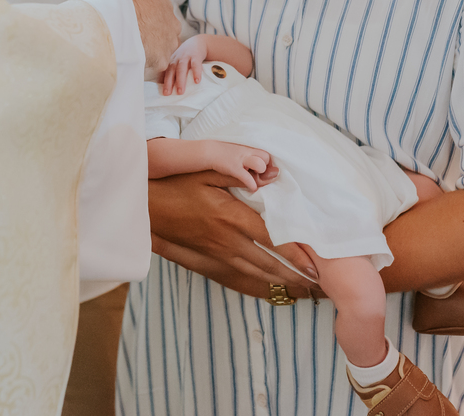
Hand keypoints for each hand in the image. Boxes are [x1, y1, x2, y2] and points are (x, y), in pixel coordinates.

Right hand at [148, 171, 324, 299]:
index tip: (317, 263)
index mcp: (230, 216)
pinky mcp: (207, 263)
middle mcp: (226, 241)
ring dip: (281, 285)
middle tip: (320, 284)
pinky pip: (238, 280)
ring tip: (304, 291)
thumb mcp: (204, 171)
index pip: (272, 238)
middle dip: (296, 276)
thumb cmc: (175, 185)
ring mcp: (216, 255)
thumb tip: (267, 174)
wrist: (144, 209)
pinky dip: (258, 288)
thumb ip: (235, 173)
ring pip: (255, 275)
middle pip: (269, 263)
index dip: (296, 253)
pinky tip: (272, 292)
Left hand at [161, 35, 207, 94]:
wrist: (198, 42)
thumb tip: (170, 88)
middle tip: (168, 94)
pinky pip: (195, 64)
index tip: (164, 93)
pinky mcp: (196, 55)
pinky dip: (196, 72)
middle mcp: (176, 59)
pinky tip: (197, 81)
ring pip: (181, 69)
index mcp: (171, 62)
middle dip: (169, 83)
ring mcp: (186, 57)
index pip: (166, 73)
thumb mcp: (178, 61)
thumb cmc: (186, 56)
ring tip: (180, 91)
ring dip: (180, 80)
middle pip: (171, 71)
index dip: (164, 82)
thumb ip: (174, 71)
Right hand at [200, 140, 272, 191]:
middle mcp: (246, 152)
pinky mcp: (233, 167)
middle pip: (266, 158)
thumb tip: (265, 166)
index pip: (266, 153)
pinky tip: (252, 188)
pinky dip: (251, 184)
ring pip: (260, 165)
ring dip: (260, 172)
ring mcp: (240, 159)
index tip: (264, 168)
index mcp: (248, 148)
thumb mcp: (238, 151)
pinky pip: (247, 177)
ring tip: (254, 176)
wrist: (208, 151)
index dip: (267, 162)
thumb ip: (249, 156)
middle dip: (265, 167)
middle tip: (258, 172)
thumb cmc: (223, 153)